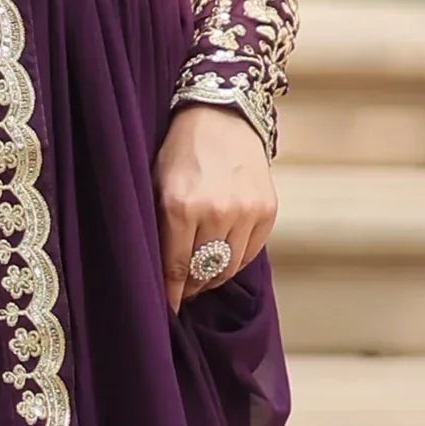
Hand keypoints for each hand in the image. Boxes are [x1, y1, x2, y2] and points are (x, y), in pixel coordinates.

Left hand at [154, 101, 276, 312]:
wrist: (221, 115)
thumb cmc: (180, 153)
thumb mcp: (156, 185)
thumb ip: (158, 229)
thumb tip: (160, 278)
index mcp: (179, 206)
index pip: (175, 269)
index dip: (171, 295)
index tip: (167, 310)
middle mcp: (215, 212)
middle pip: (203, 272)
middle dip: (190, 285)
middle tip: (182, 288)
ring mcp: (245, 211)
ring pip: (228, 267)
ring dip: (213, 275)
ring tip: (201, 270)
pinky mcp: (267, 210)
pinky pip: (249, 253)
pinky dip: (234, 259)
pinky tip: (222, 251)